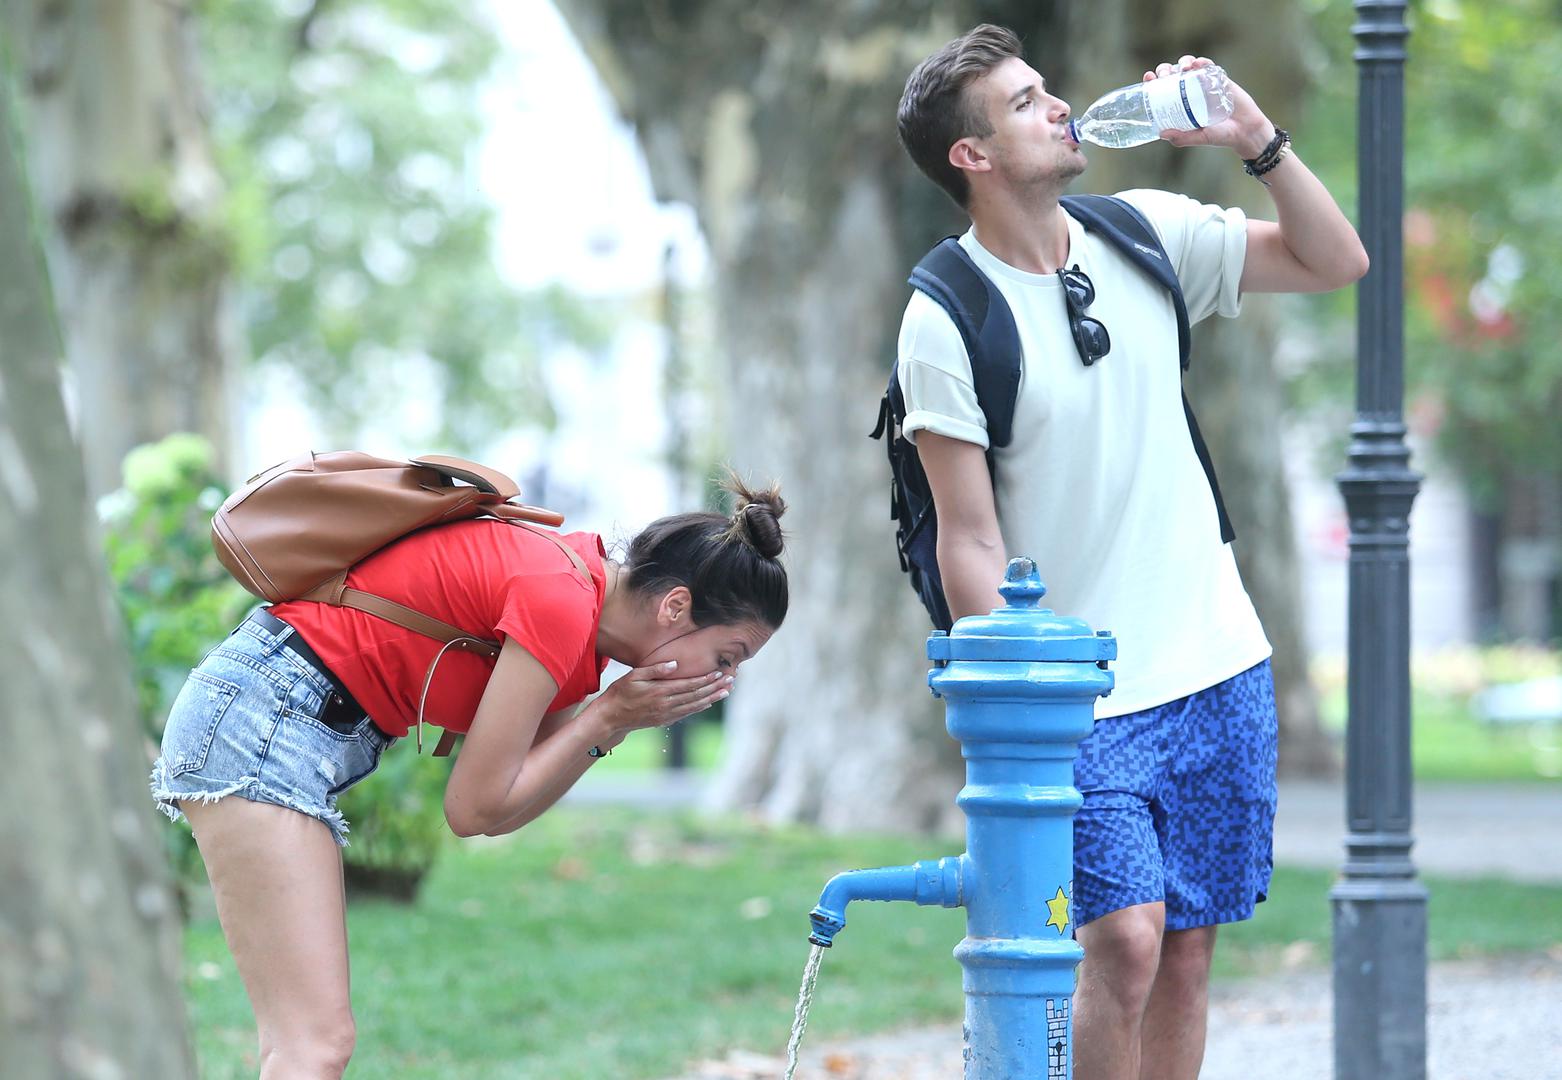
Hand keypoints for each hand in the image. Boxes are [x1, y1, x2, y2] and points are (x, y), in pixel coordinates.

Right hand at [585, 661, 731, 737]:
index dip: (706, 679)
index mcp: (660, 692)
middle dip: (715, 688)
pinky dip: (699, 708)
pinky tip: (707, 703)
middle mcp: (666, 705)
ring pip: (694, 706)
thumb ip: (655, 669)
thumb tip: (675, 664)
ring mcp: (666, 715)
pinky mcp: (663, 721)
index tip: (720, 673)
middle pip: (696, 696)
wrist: (611, 717)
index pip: (689, 685)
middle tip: (731, 681)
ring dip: (711, 698)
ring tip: (725, 692)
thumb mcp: (634, 676)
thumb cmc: (620, 692)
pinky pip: (686, 714)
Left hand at [1144, 56, 1275, 158]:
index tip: (1148, 77)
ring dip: (1182, 62)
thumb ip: (1182, 137)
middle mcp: (1189, 92)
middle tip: (1164, 75)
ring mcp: (1204, 84)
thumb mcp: (1199, 138)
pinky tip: (1198, 64)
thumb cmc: (1221, 136)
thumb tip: (1161, 133)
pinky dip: (1202, 62)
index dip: (1153, 82)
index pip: (1162, 90)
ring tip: (1182, 68)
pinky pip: (1209, 66)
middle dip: (1165, 70)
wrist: (1246, 130)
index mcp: (1180, 105)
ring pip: (1188, 66)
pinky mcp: (1219, 78)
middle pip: (1172, 74)